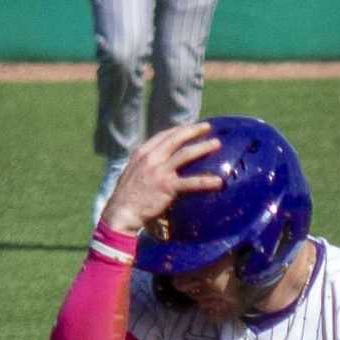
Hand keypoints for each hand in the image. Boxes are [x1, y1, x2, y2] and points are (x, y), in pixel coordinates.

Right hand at [98, 123, 222, 235]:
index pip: (163, 135)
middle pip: (176, 138)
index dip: (179, 130)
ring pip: (185, 154)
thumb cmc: (126, 195)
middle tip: (208, 127)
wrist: (121, 212)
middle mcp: (151, 158)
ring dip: (203, 147)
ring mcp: (159, 171)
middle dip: (193, 130)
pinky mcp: (167, 186)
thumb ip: (145, 163)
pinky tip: (218, 181)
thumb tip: (158, 161)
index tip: (190, 127)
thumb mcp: (132, 172)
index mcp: (142, 153)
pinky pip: (191, 182)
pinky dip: (206, 181)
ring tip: (216, 144)